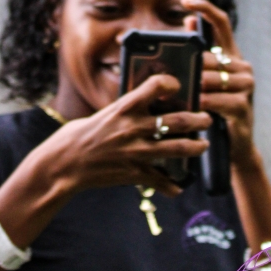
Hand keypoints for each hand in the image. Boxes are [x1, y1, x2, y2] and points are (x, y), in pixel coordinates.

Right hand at [38, 74, 209, 197]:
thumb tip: (143, 107)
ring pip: (176, 148)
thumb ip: (124, 112)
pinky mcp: (133, 174)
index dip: (170, 83)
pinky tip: (178, 187)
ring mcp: (135, 152)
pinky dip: (171, 185)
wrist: (63, 165)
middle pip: (176, 120)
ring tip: (203, 145)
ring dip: (195, 147)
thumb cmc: (77, 136)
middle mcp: (132, 128)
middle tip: (207, 119)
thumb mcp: (102, 115)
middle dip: (197, 119)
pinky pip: (159, 180)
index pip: (154, 87)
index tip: (178, 84)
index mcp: (122, 108)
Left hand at [178, 0, 256, 171]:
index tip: (186, 0)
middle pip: (210, 56)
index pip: (221, 23)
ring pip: (213, 78)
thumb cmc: (215, 108)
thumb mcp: (205, 78)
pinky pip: (218, 100)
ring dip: (194, 86)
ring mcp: (246, 87)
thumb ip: (199, 51)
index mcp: (231, 55)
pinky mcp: (243, 107)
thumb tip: (187, 20)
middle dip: (190, 66)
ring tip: (178, 92)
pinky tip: (194, 105)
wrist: (234, 145)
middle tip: (171, 73)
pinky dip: (204, 103)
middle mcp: (242, 67)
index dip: (204, 8)